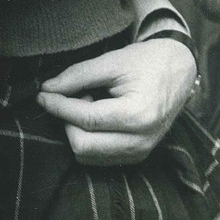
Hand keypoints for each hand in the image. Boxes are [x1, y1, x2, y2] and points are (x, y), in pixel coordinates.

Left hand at [36, 38, 196, 163]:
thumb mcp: (111, 61)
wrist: (177, 72)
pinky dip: (87, 138)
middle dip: (68, 120)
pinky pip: (98, 158)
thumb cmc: (146, 63)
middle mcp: (141, 141)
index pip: (86, 119)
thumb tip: (47, 89)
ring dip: (78, 130)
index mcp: (138, 115)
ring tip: (90, 103)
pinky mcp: (136, 157)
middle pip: (83, 146)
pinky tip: (96, 115)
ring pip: (87, 156)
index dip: (58, 106)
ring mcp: (140, 153)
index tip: (42, 95)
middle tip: (76, 95)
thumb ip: (78, 75)